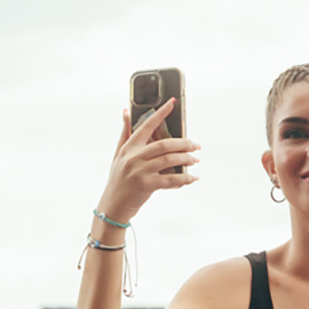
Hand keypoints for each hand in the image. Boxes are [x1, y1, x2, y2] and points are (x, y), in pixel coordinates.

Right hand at [97, 100, 199, 223]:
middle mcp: (133, 157)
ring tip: (195, 160)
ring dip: (186, 159)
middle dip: (184, 143)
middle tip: (195, 145)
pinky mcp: (146, 185)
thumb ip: (125, 133)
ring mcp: (139, 171)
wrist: (113, 206)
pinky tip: (192, 178)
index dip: (160, 113)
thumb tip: (126, 111)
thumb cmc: (118, 180)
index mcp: (128, 147)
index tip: (173, 102)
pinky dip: (185, 178)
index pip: (147, 125)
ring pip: (170, 160)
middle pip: (164, 144)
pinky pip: (171, 179)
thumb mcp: (118, 155)